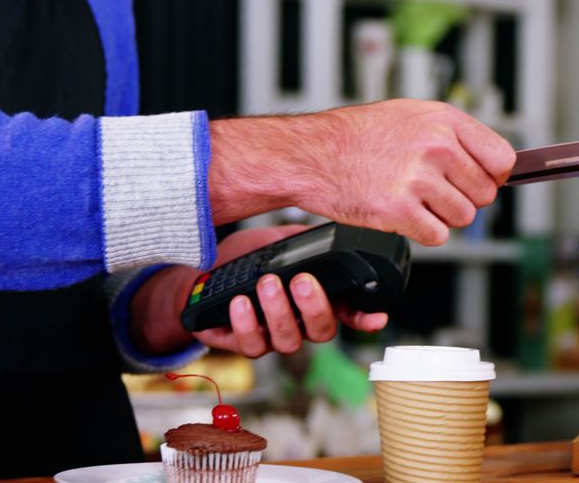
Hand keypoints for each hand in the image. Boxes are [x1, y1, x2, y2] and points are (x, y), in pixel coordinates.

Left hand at [129, 225, 387, 357]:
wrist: (202, 270)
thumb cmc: (245, 257)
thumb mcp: (279, 241)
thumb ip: (305, 241)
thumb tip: (331, 233)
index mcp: (315, 299)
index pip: (349, 313)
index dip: (365, 319)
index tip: (375, 317)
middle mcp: (299, 323)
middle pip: (322, 331)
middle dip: (314, 307)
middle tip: (301, 282)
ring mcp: (273, 337)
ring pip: (288, 341)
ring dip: (279, 312)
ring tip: (266, 284)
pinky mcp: (244, 344)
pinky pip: (251, 345)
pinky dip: (246, 324)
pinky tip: (240, 302)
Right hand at [208, 99, 515, 245]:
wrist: (313, 154)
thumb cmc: (358, 136)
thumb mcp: (411, 116)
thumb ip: (455, 136)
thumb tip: (496, 164)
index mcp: (443, 120)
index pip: (501, 158)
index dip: (492, 175)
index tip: (480, 180)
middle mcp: (435, 146)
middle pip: (485, 194)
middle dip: (461, 197)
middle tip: (432, 190)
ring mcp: (418, 179)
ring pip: (463, 218)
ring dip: (441, 216)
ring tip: (413, 199)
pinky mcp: (400, 210)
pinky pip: (438, 236)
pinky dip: (422, 232)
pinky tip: (402, 212)